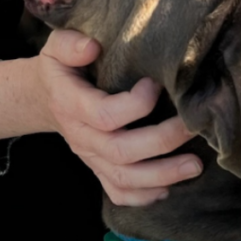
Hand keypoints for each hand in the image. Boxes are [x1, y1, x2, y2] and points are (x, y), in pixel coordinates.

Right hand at [37, 29, 201, 205]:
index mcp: (71, 105)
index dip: (135, 105)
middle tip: (193, 127)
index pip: (104, 115)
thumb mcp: (56, 46)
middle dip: (162, 142)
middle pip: (121, 151)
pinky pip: (118, 193)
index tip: (156, 84)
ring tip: (195, 165)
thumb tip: (92, 46)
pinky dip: (144, 196)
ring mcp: (91, 158)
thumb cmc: (61, 68)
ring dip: (162, 175)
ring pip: (124, 178)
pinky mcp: (98, 170)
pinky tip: (169, 188)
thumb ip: (70, 44)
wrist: (45, 98)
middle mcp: (81, 137)